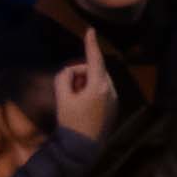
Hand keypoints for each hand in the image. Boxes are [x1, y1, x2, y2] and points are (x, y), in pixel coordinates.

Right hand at [47, 31, 113, 146]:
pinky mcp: (113, 105)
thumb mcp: (62, 97)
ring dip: (83, 84)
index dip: (91, 44)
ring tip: (75, 101)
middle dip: (79, 74)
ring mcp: (114, 98)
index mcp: (99, 86)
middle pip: (92, 70)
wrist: (84, 146)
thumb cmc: (72, 121)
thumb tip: (72, 72)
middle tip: (68, 91)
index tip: (90, 30)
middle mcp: (111, 89)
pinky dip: (89, 91)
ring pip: (96, 80)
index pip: (94, 60)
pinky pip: (100, 90)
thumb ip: (64, 78)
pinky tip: (82, 107)